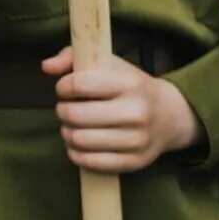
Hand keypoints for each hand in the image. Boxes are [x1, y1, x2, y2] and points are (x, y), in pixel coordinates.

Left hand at [42, 48, 200, 174]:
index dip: (63, 87)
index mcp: (131, 83)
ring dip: (68, 133)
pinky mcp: (135, 161)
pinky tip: (82, 144)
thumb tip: (47, 66)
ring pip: (78, 140)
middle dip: (63, 111)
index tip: (67, 89)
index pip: (78, 84)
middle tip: (70, 109)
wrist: (171, 116)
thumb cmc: (131, 88)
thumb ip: (75, 57)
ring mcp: (138, 139)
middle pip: (74, 115)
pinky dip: (77, 153)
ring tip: (76, 126)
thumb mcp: (110, 65)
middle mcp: (137, 112)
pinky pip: (89, 162)